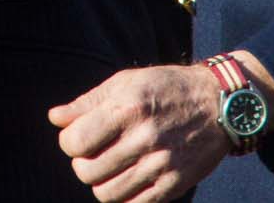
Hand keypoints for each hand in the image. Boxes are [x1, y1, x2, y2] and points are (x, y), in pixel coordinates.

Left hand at [49, 64, 231, 201]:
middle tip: (91, 153)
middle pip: (87, 170)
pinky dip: (122, 196)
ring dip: (99, 181)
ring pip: (106, 193)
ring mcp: (161, 164)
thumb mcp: (125, 82)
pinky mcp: (175, 184)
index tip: (77, 136)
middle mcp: (144, 138)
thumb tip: (54, 118)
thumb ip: (86, 102)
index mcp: (127, 108)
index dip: (68, 142)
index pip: (76, 141)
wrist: (219, 103)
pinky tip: (125, 179)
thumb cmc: (166, 87)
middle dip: (81, 163)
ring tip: (107, 167)